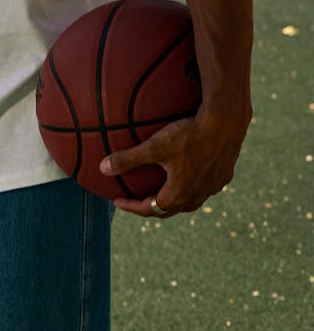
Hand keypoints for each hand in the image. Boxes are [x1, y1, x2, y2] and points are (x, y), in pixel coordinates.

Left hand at [99, 104, 250, 217]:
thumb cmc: (189, 134)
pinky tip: (190, 173)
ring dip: (174, 198)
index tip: (117, 201)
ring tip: (163, 190)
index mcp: (177, 195)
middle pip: (169, 209)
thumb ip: (128, 159)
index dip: (130, 207)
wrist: (227, 121)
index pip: (148, 210)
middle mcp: (197, 196)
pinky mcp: (225, 175)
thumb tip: (102, 168)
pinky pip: (206, 186)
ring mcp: (213, 187)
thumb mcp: (154, 146)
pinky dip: (193, 185)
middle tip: (137, 199)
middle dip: (151, 206)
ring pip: (190, 200)